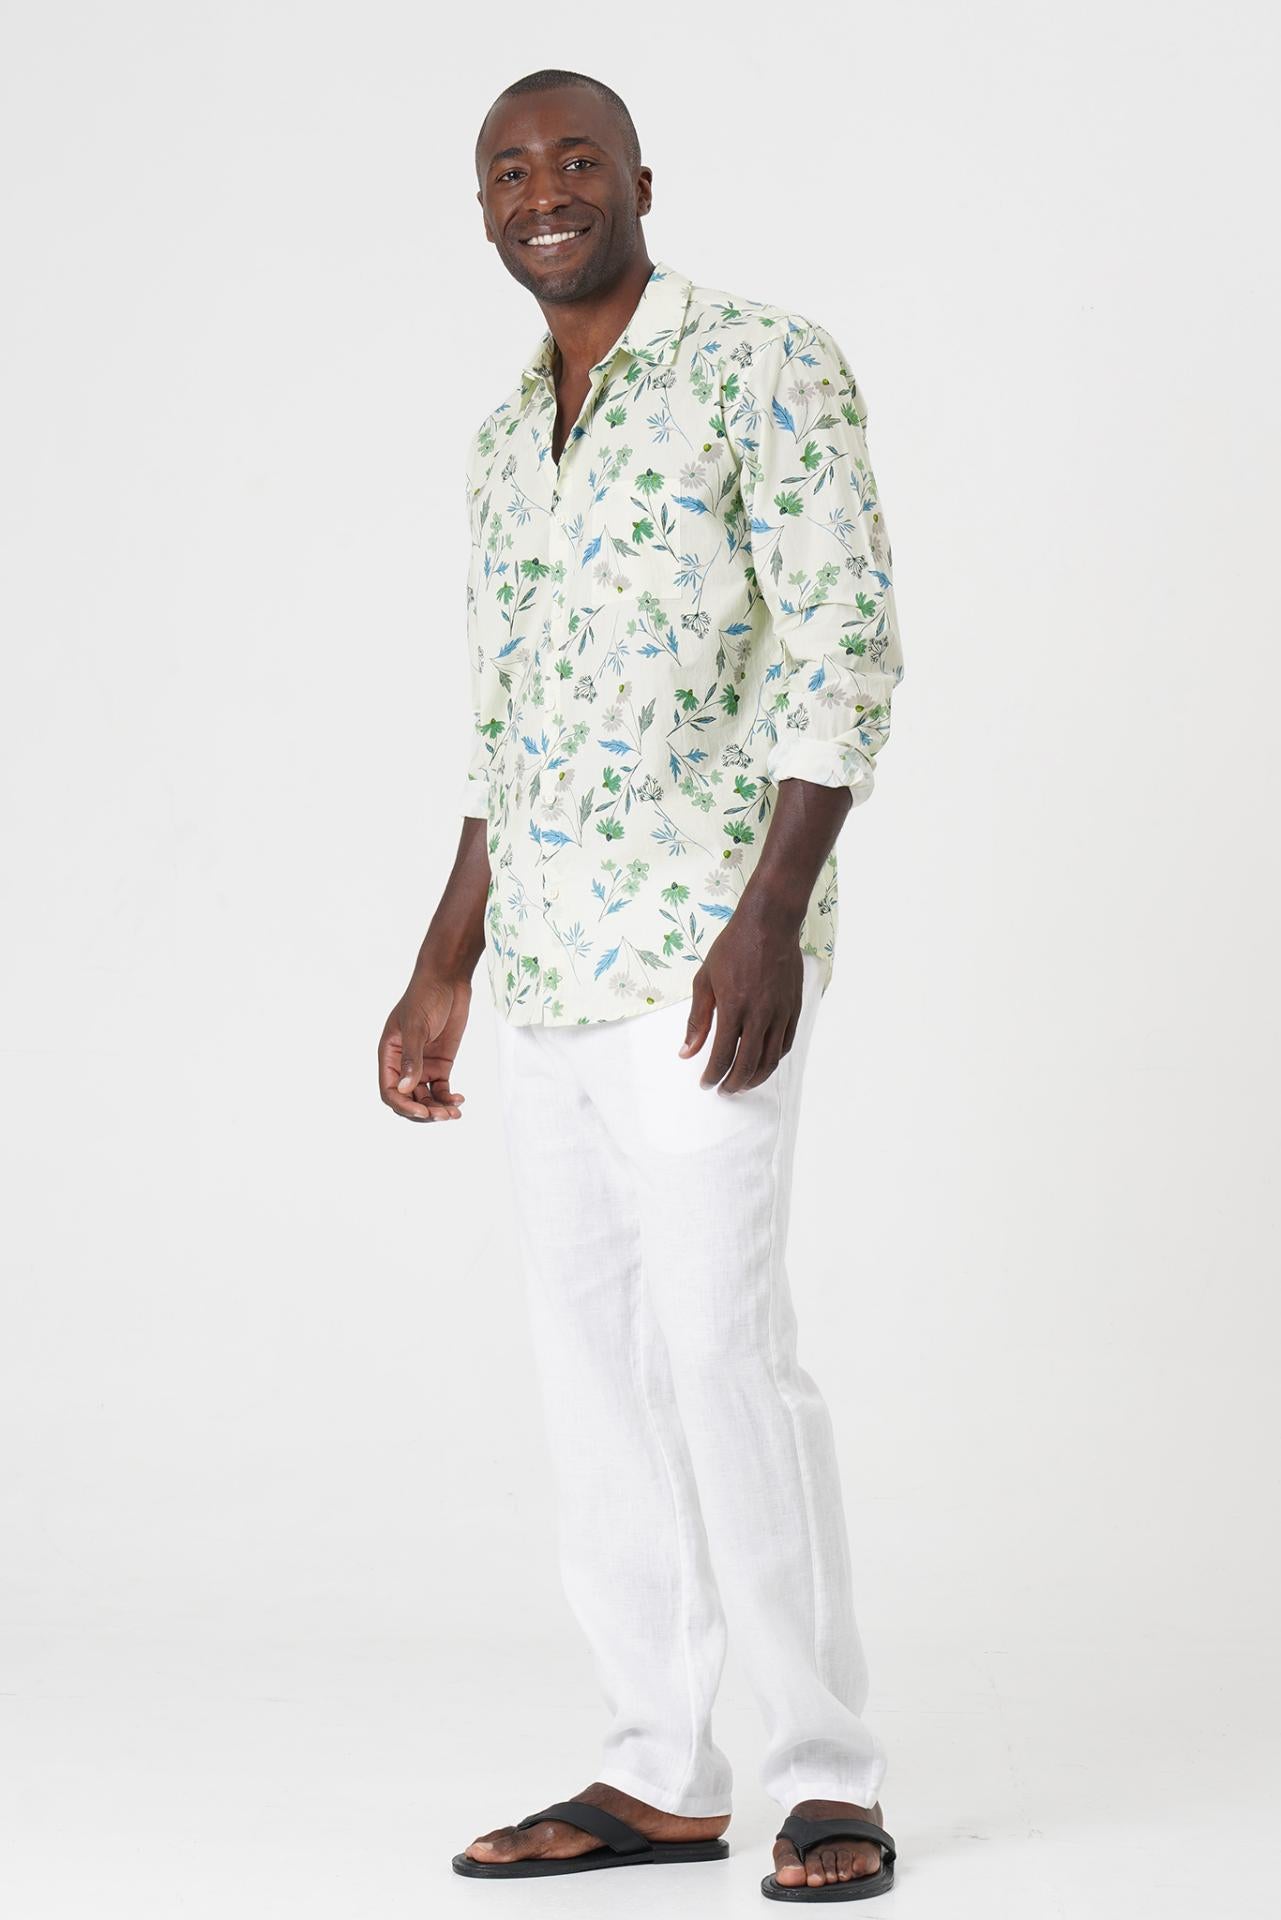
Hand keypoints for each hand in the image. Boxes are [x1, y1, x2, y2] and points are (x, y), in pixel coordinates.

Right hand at [378, 968, 471, 1122]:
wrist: (447, 980)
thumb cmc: (424, 997)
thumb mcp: (416, 1027)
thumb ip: (411, 1059)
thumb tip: (404, 1089)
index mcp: (389, 1055)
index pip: (389, 1091)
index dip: (403, 1105)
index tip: (423, 1111)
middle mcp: (403, 1064)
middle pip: (408, 1099)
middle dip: (424, 1111)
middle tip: (443, 1116)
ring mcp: (423, 1064)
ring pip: (426, 1097)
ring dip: (438, 1108)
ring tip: (455, 1113)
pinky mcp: (441, 1063)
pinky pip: (442, 1089)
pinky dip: (449, 1098)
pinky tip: (459, 1100)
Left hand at [678, 901, 803, 1092]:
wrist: (769, 924)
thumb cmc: (732, 948)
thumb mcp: (704, 980)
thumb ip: (697, 1020)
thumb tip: (686, 1052)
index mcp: (733, 1008)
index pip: (722, 1057)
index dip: (713, 1076)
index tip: (705, 1084)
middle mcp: (760, 1015)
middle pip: (748, 1065)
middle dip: (734, 1084)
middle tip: (723, 1090)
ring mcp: (780, 1013)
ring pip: (770, 1060)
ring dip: (756, 1078)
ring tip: (743, 1084)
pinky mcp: (794, 1008)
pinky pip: (786, 1043)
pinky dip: (774, 1059)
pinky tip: (763, 1062)